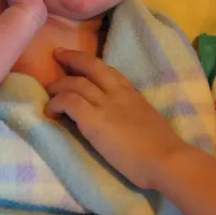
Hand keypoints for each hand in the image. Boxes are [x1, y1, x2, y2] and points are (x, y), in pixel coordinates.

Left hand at [44, 49, 190, 188]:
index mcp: (132, 94)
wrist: (166, 160)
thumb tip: (122, 122)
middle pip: (90, 65)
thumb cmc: (163, 148)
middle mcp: (117, 93)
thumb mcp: (147, 121)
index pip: (108, 71)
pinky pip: (68, 102)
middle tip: (57, 55)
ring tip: (49, 94)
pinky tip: (51, 113)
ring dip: (58, 86)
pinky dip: (56, 103)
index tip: (77, 60)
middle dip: (72, 58)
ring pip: (74, 83)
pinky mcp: (93, 121)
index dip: (90, 63)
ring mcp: (105, 105)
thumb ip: (132, 116)